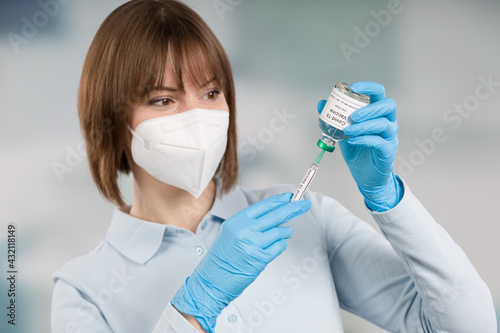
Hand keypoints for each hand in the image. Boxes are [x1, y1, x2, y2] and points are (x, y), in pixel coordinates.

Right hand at [171, 193, 310, 331]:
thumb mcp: (230, 232)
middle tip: (304, 204)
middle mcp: (244, 231)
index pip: (262, 206)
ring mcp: (252, 245)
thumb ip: (249, 223)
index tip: (289, 196)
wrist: (212, 280)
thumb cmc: (222, 257)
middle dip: (292, 209)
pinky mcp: (259, 259)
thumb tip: (274, 215)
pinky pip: (278, 247)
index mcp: (236, 221)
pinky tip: (274, 247)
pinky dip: (280, 246)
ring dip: (284, 233)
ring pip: (279, 232)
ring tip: (283, 234)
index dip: (278, 200)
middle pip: (275, 216)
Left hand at [317, 81, 401, 210]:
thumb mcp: (343, 132)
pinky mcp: (388, 151)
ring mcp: (390, 137)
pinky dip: (365, 140)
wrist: (366, 176)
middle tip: (352, 116)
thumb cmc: (358, 151)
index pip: (379, 93)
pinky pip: (380, 143)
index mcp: (378, 113)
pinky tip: (352, 140)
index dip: (368, 87)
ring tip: (348, 130)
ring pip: (384, 125)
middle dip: (369, 109)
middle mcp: (388, 122)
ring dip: (364, 126)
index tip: (353, 87)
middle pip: (388, 106)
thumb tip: (322, 103)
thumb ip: (335, 117)